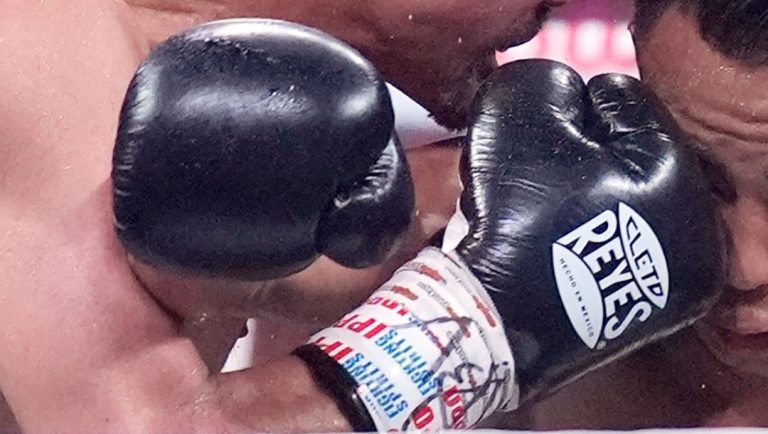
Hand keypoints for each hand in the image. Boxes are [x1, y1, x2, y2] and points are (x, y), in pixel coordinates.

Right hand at [295, 59, 725, 430]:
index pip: (625, 101)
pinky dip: (571, 226)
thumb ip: (543, 82)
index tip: (532, 127)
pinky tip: (536, 235)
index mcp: (679, 182)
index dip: (569, 102)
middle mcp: (690, 237)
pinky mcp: (634, 308)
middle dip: (572, 147)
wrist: (490, 322)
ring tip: (526, 203)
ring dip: (568, 186)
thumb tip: (554, 93)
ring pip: (611, 196)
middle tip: (529, 164)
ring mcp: (663, 279)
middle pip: (622, 153)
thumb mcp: (521, 118)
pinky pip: (600, 239)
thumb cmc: (515, 218)